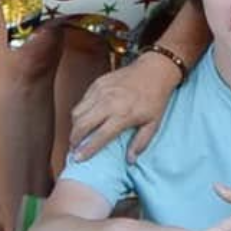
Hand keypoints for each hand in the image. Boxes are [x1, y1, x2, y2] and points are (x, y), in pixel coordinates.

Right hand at [69, 50, 184, 160]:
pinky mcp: (97, 83)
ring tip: (78, 135)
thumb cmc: (155, 98)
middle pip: (82, 125)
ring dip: (75, 126)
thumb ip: (141, 143)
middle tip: (74, 148)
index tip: (78, 159)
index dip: (87, 150)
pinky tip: (84, 119)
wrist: (155, 70)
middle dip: (74, 139)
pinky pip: (82, 101)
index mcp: (123, 114)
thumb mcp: (154, 123)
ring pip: (77, 112)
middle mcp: (109, 102)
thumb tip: (130, 160)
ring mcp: (101, 91)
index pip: (99, 136)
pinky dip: (80, 112)